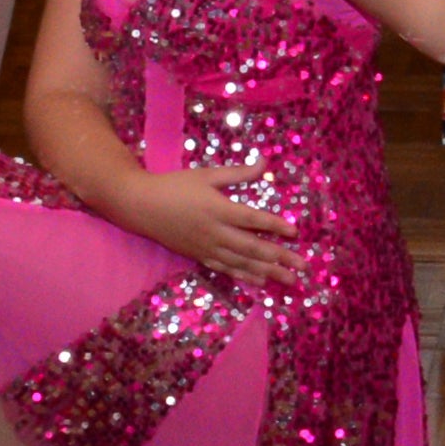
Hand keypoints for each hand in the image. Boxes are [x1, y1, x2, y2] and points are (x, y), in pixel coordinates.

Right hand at [119, 166, 305, 286]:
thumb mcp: (207, 175)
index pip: (253, 220)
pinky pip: (226, 269)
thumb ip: (238, 174)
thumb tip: (265, 163)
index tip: (295, 232)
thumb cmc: (175, 186)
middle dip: (280, 257)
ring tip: (289, 279)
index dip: (275, 226)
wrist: (141, 206)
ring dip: (268, 271)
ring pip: (242, 263)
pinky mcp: (199, 256)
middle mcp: (215, 232)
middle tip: (303, 266)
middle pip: (252, 247)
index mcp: (218, 209)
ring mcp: (207, 248)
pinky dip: (244, 276)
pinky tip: (261, 281)